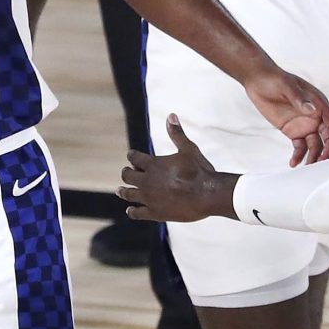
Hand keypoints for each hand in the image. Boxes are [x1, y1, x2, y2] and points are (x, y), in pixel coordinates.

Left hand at [120, 116, 237, 222]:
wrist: (208, 194)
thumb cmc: (199, 170)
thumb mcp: (188, 149)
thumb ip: (177, 133)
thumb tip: (171, 115)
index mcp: (153, 164)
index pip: (134, 158)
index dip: (132, 156)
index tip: (131, 156)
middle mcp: (147, 181)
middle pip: (127, 176)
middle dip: (126, 173)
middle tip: (126, 173)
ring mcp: (149, 198)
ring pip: (128, 194)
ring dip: (123, 192)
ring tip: (120, 191)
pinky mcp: (155, 213)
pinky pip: (137, 213)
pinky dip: (132, 211)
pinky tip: (130, 210)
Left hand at [246, 68, 328, 165]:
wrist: (257, 81)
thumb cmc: (274, 78)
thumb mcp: (287, 85)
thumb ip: (299, 98)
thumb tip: (312, 110)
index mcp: (318, 103)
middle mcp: (314, 116)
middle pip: (327, 137)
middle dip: (327, 151)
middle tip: (321, 162)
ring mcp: (304, 124)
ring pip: (315, 144)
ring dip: (314, 156)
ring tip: (307, 166)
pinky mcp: (293, 131)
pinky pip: (300, 146)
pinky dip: (299, 155)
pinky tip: (294, 162)